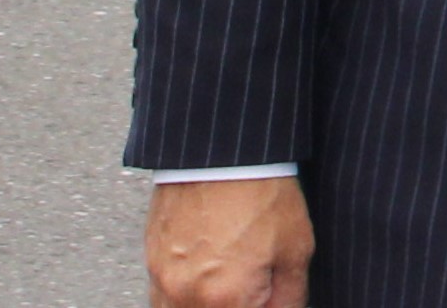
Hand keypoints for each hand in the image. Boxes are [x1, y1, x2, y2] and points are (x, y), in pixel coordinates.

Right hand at [146, 175, 312, 307]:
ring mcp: (163, 283)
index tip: (269, 295)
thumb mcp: (295, 248)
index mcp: (226, 301)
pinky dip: (182, 299)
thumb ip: (290, 297)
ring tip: (230, 279)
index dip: (264, 306)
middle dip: (237, 303)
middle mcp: (187, 299)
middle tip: (253, 281)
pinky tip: (206, 281)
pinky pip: (162, 300)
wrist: (221, 154)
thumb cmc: (261, 193)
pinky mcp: (151, 265)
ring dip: (209, 304)